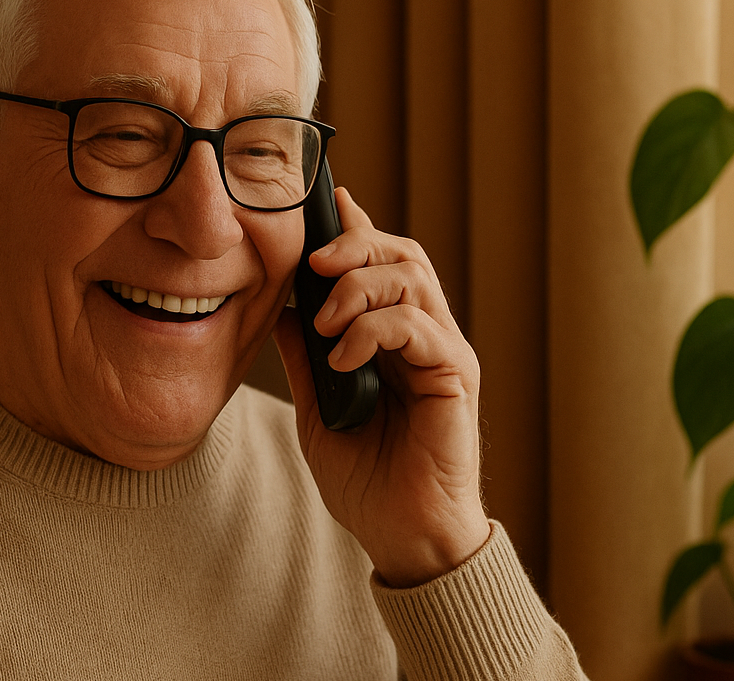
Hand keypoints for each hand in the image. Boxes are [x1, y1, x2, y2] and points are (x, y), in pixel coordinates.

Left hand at [273, 187, 490, 587]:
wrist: (401, 534)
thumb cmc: (367, 477)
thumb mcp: (317, 405)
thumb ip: (305, 354)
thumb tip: (277, 306)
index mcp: (395, 337)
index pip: (382, 263)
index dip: (356, 228)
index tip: (326, 200)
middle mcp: (426, 336)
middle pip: (402, 254)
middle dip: (355, 245)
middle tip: (313, 262)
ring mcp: (444, 353)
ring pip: (413, 278)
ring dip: (360, 287)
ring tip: (327, 324)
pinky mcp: (456, 377)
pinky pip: (420, 326)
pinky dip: (374, 330)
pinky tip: (344, 358)